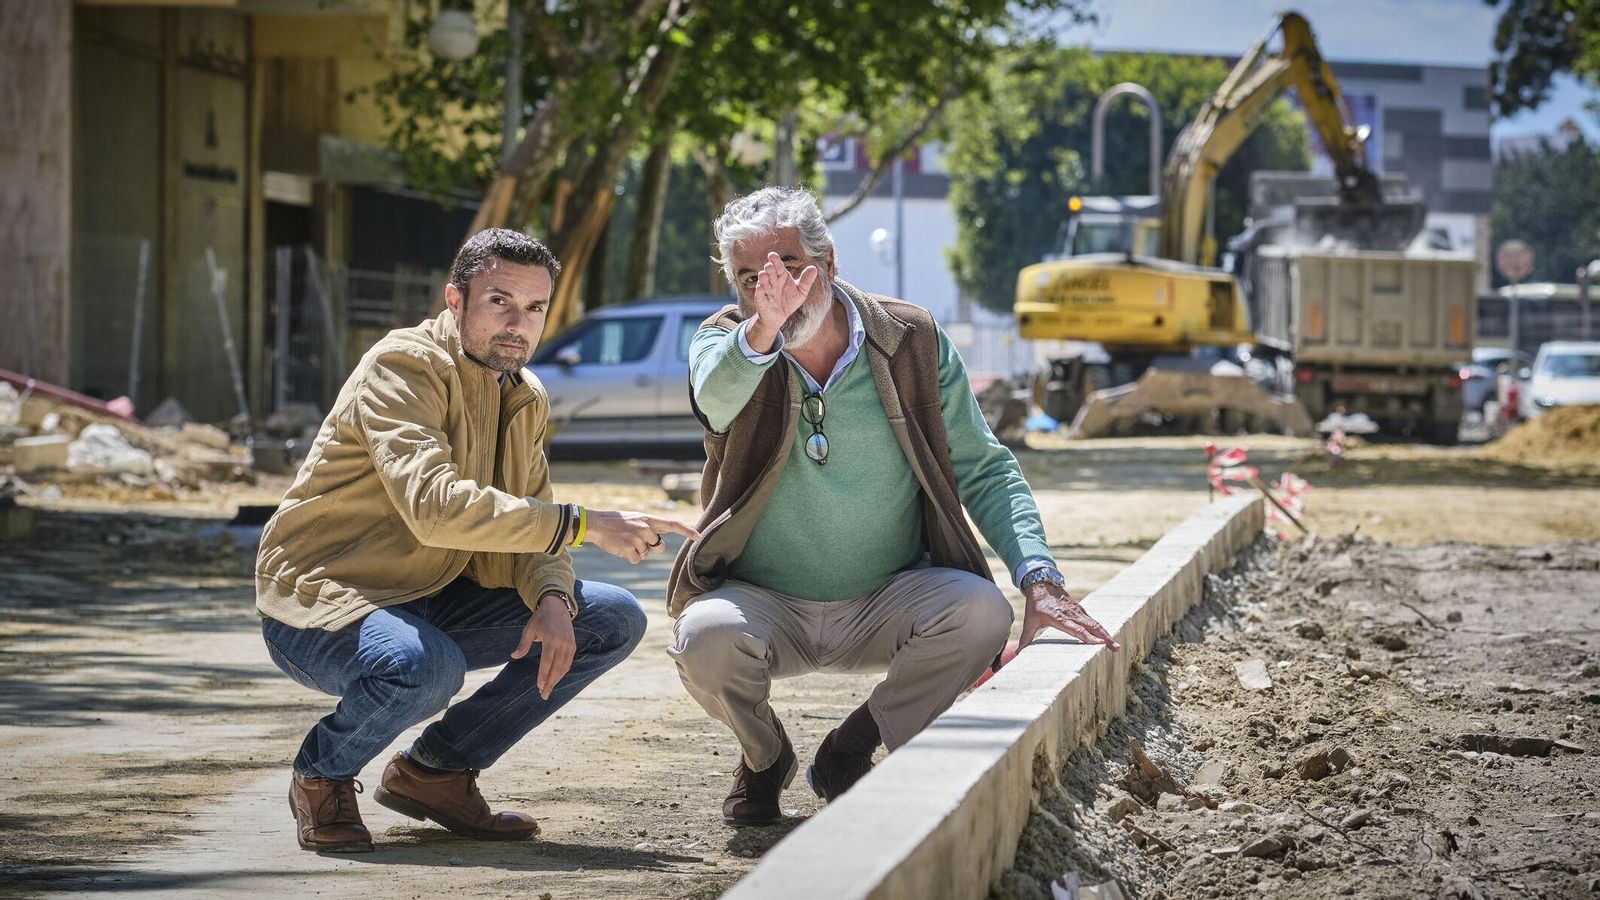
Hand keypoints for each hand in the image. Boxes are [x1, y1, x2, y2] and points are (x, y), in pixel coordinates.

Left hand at [513, 592, 576, 698]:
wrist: (558, 606)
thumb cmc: (540, 618)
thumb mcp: (529, 629)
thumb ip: (523, 644)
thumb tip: (514, 656)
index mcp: (551, 638)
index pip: (547, 662)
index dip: (543, 675)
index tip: (539, 686)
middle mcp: (562, 643)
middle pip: (557, 668)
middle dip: (550, 683)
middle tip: (543, 695)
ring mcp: (569, 645)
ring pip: (564, 667)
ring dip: (556, 680)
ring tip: (548, 689)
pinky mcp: (573, 645)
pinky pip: (568, 663)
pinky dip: (562, 672)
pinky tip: (555, 679)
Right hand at [583, 510, 700, 563]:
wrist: (596, 524)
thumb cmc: (616, 523)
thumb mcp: (635, 520)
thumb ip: (650, 530)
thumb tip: (660, 546)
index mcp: (648, 519)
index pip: (673, 524)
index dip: (687, 531)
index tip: (699, 537)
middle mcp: (645, 528)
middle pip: (658, 547)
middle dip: (650, 547)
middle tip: (633, 539)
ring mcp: (637, 538)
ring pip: (645, 554)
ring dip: (636, 552)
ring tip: (624, 541)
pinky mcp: (628, 549)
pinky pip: (636, 560)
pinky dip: (629, 557)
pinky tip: (620, 548)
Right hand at [745, 251, 818, 351]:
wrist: (780, 317)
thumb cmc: (789, 301)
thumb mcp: (801, 291)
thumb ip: (806, 281)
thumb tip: (814, 268)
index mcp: (781, 277)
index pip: (778, 267)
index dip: (775, 261)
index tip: (772, 255)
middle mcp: (772, 282)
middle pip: (770, 274)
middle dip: (769, 269)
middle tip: (769, 266)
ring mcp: (766, 292)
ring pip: (763, 283)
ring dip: (763, 279)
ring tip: (763, 275)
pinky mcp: (762, 302)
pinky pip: (760, 296)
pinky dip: (760, 292)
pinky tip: (760, 288)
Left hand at [1020, 581, 1120, 651]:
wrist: (1042, 583)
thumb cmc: (1035, 604)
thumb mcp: (1029, 621)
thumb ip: (1025, 638)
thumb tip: (1017, 654)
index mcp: (1059, 618)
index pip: (1076, 629)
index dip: (1087, 637)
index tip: (1099, 644)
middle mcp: (1071, 614)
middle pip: (1091, 627)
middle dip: (1104, 638)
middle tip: (1116, 648)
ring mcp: (1077, 611)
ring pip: (1094, 623)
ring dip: (1106, 634)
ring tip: (1115, 645)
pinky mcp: (1080, 609)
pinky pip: (1092, 620)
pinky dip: (1101, 628)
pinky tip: (1107, 636)